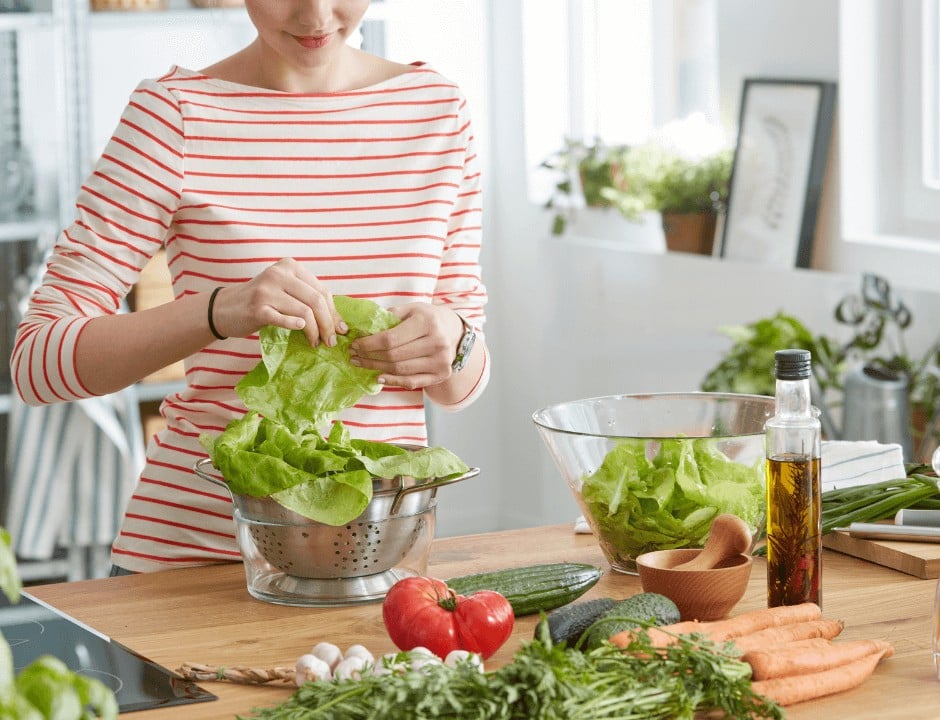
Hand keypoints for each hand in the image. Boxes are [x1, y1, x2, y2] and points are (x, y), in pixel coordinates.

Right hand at [209, 258, 346, 346]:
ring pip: (304, 311)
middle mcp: (279, 274)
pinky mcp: (257, 308)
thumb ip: (308, 299)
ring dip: (314, 331)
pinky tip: (301, 331)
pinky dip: (295, 326)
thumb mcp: (285, 291)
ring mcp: (267, 290)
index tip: (340, 329)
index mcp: (290, 266)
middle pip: (316, 300)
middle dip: (328, 324)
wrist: (225, 308)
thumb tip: (339, 323)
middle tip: (331, 342)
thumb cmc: (262, 301)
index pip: (321, 290)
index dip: (334, 312)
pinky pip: (283, 319)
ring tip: (316, 343)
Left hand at [347, 303, 463, 388]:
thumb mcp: (411, 309)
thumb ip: (389, 317)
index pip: (390, 338)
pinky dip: (393, 381)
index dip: (368, 344)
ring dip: (376, 368)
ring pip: (400, 370)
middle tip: (353, 355)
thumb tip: (362, 329)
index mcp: (427, 322)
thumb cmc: (426, 318)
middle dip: (369, 357)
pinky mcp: (442, 374)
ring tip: (361, 364)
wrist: (453, 331)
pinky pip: (412, 382)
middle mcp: (437, 342)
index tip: (354, 344)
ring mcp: (441, 360)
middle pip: (394, 356)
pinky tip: (379, 376)